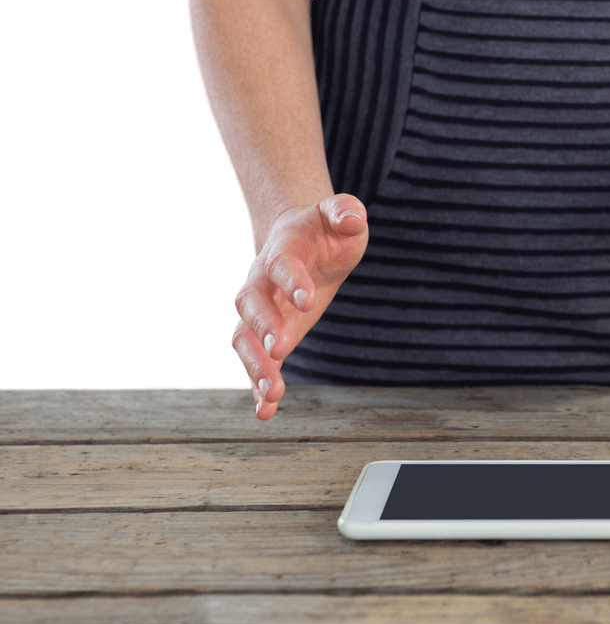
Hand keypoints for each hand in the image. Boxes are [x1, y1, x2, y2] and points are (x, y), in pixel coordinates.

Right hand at [231, 194, 368, 419]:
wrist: (299, 240)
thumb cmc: (323, 229)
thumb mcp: (339, 215)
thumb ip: (344, 212)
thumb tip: (351, 217)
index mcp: (280, 250)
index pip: (280, 265)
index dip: (292, 282)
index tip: (308, 301)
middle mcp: (261, 283)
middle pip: (250, 304)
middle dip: (263, 327)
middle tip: (281, 349)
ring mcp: (261, 312)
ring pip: (244, 339)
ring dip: (254, 366)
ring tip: (272, 394)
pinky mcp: (269, 336)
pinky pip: (256, 362)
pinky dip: (257, 387)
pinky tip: (265, 412)